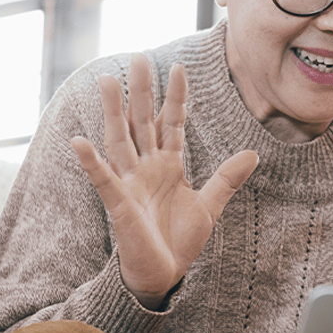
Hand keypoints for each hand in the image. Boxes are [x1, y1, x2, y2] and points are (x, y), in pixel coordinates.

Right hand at [71, 53, 258, 308]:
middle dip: (141, 91)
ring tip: (107, 81)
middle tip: (139, 56)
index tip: (178, 67)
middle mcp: (146, 168)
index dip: (175, 97)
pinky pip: (103, 179)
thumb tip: (253, 154)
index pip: (171, 123)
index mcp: (169, 166)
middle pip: (142, 122)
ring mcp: (130, 184)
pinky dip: (91, 162)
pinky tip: (79, 141)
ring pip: (119, 140)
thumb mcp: (209, 207)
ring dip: (112, 112)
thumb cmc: (179, 241)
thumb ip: (226, 179)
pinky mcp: (119, 205)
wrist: (164, 275)